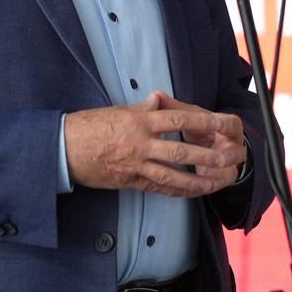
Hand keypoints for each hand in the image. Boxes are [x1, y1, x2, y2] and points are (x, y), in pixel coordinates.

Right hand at [65, 92, 246, 197]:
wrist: (65, 147)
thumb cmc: (91, 125)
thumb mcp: (119, 110)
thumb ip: (143, 108)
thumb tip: (159, 99)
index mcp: (139, 120)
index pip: (177, 119)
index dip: (202, 122)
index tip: (220, 122)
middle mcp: (140, 143)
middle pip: (179, 151)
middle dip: (206, 156)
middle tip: (226, 158)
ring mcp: (136, 164)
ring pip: (172, 174)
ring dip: (196, 180)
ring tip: (215, 182)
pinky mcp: (130, 181)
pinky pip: (157, 187)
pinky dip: (176, 190)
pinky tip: (191, 192)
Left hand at [157, 91, 245, 191]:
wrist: (210, 144)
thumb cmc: (199, 128)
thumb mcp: (189, 116)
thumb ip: (175, 108)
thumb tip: (157, 96)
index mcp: (229, 128)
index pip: (232, 124)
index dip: (225, 125)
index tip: (215, 124)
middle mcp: (233, 146)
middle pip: (237, 152)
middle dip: (227, 156)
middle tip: (217, 157)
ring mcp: (229, 165)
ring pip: (229, 173)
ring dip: (218, 175)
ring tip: (205, 174)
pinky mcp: (220, 179)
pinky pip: (217, 186)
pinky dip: (207, 186)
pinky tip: (195, 186)